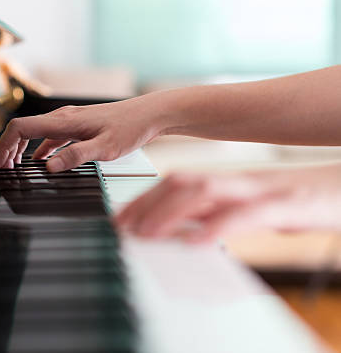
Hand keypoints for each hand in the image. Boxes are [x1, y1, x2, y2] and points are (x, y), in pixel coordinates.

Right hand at [0, 96, 166, 171]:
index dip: (3, 147)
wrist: (150, 114)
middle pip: (22, 130)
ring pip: (35, 134)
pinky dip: (39, 150)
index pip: (19, 128)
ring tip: (15, 169)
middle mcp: (62, 117)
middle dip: (8, 150)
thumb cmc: (130, 128)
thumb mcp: (104, 148)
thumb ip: (75, 156)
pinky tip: (42, 163)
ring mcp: (70, 121)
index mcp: (63, 121)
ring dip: (21, 150)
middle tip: (1, 171)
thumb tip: (48, 167)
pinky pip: (50, 137)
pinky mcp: (79, 126)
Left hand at [114, 164, 340, 241]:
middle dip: (147, 203)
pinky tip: (196, 241)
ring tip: (146, 233)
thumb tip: (188, 233)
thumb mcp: (255, 210)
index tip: (121, 220)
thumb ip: (222, 216)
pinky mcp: (289, 205)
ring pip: (208, 189)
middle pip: (184, 181)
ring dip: (171, 211)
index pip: (178, 182)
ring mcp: (262, 189)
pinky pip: (248, 213)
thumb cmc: (302, 201)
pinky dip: (218, 225)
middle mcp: (240, 181)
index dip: (145, 198)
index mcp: (231, 183)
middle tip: (123, 228)